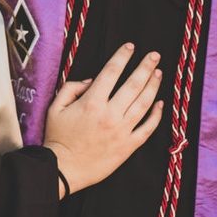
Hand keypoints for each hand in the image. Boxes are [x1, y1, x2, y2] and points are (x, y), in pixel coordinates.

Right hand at [43, 43, 163, 195]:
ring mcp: (121, 131)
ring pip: (143, 104)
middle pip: (133, 84)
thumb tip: (92, 79)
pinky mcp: (128, 147)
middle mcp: (110, 114)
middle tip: (154, 55)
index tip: (130, 46)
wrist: (63, 170)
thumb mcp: (56, 107)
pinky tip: (161, 104)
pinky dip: (156, 115)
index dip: (122, 56)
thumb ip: (72, 88)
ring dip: (153, 86)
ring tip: (159, 73)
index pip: (111, 72)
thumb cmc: (58, 137)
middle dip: (145, 67)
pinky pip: (147, 129)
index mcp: (92, 102)